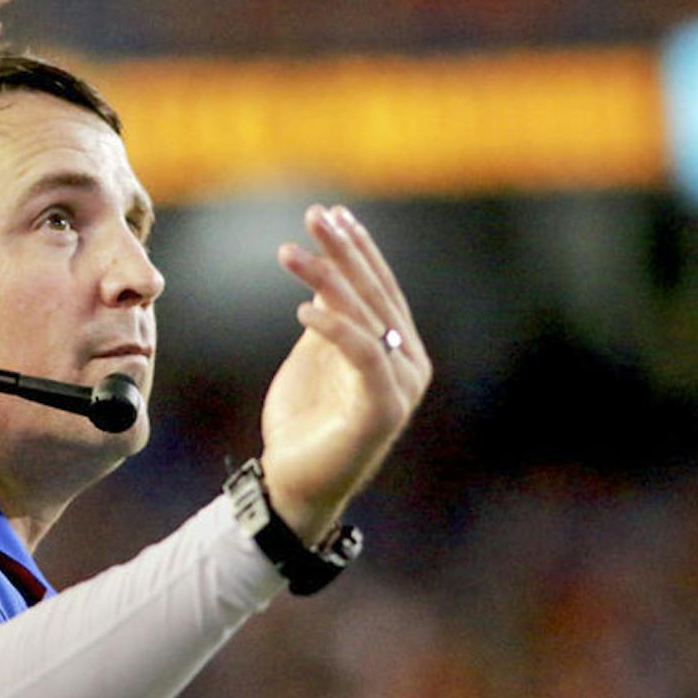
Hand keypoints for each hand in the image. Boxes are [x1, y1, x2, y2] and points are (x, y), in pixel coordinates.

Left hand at [258, 205, 430, 544]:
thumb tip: (323, 274)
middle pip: (375, 294)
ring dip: (326, 280)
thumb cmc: (303, 422)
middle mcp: (408, 363)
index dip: (357, 249)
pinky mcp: (383, 410)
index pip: (379, 287)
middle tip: (317, 215)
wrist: (294, 483)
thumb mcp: (314, 356)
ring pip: (365, 319)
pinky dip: (335, 329)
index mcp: (397, 348)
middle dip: (345, 251)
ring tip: (289, 253)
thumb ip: (329, 318)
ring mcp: (400, 387)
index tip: (332, 214)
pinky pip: (362, 357)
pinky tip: (303, 309)